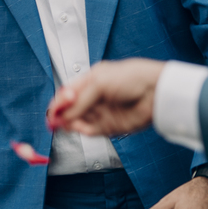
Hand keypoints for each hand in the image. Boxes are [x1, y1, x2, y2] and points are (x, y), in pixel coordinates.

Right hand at [46, 58, 164, 136]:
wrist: (155, 92)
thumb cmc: (131, 78)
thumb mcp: (98, 82)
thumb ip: (79, 99)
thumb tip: (62, 113)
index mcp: (90, 81)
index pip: (67, 93)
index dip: (58, 102)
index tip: (52, 111)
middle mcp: (94, 97)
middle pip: (71, 109)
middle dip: (61, 114)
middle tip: (54, 120)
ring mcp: (101, 112)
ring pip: (78, 121)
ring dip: (70, 123)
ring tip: (66, 123)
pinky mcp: (109, 126)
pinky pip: (90, 130)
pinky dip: (82, 130)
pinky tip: (79, 127)